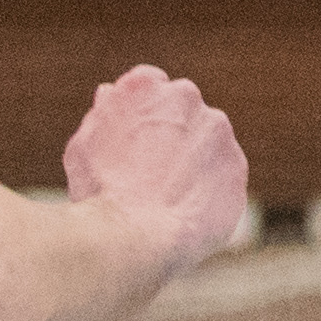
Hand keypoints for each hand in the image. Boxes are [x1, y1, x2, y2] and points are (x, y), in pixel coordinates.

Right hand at [61, 66, 247, 278]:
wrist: (133, 235)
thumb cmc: (98, 191)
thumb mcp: (84, 144)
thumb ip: (104, 112)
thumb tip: (110, 93)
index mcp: (145, 85)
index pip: (150, 88)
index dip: (143, 119)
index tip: (136, 147)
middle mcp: (185, 96)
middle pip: (183, 113)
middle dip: (172, 137)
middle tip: (150, 176)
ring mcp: (217, 131)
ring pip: (207, 144)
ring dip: (194, 164)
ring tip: (167, 200)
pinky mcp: (236, 167)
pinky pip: (224, 178)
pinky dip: (210, 192)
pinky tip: (186, 213)